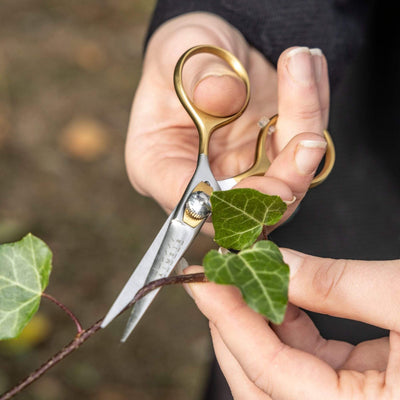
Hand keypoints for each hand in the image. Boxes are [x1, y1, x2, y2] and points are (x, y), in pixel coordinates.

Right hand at [126, 12, 328, 228]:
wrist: (206, 49)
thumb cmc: (179, 57)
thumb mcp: (175, 52)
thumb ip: (195, 73)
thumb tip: (222, 95)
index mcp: (162, 166)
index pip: (194, 203)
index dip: (232, 205)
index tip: (268, 186)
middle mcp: (205, 178)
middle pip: (249, 208)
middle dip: (286, 181)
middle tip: (308, 141)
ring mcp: (241, 171)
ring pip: (287, 180)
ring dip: (305, 126)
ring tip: (303, 65)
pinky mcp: (271, 156)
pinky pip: (302, 150)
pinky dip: (313, 109)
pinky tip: (311, 67)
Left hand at [183, 253, 399, 398]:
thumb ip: (337, 284)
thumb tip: (279, 263)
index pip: (268, 369)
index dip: (229, 320)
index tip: (203, 282)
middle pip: (262, 386)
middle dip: (232, 332)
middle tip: (213, 287)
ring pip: (283, 374)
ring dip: (258, 327)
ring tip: (242, 284)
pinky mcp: (362, 389)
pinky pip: (310, 363)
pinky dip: (289, 329)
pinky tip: (279, 296)